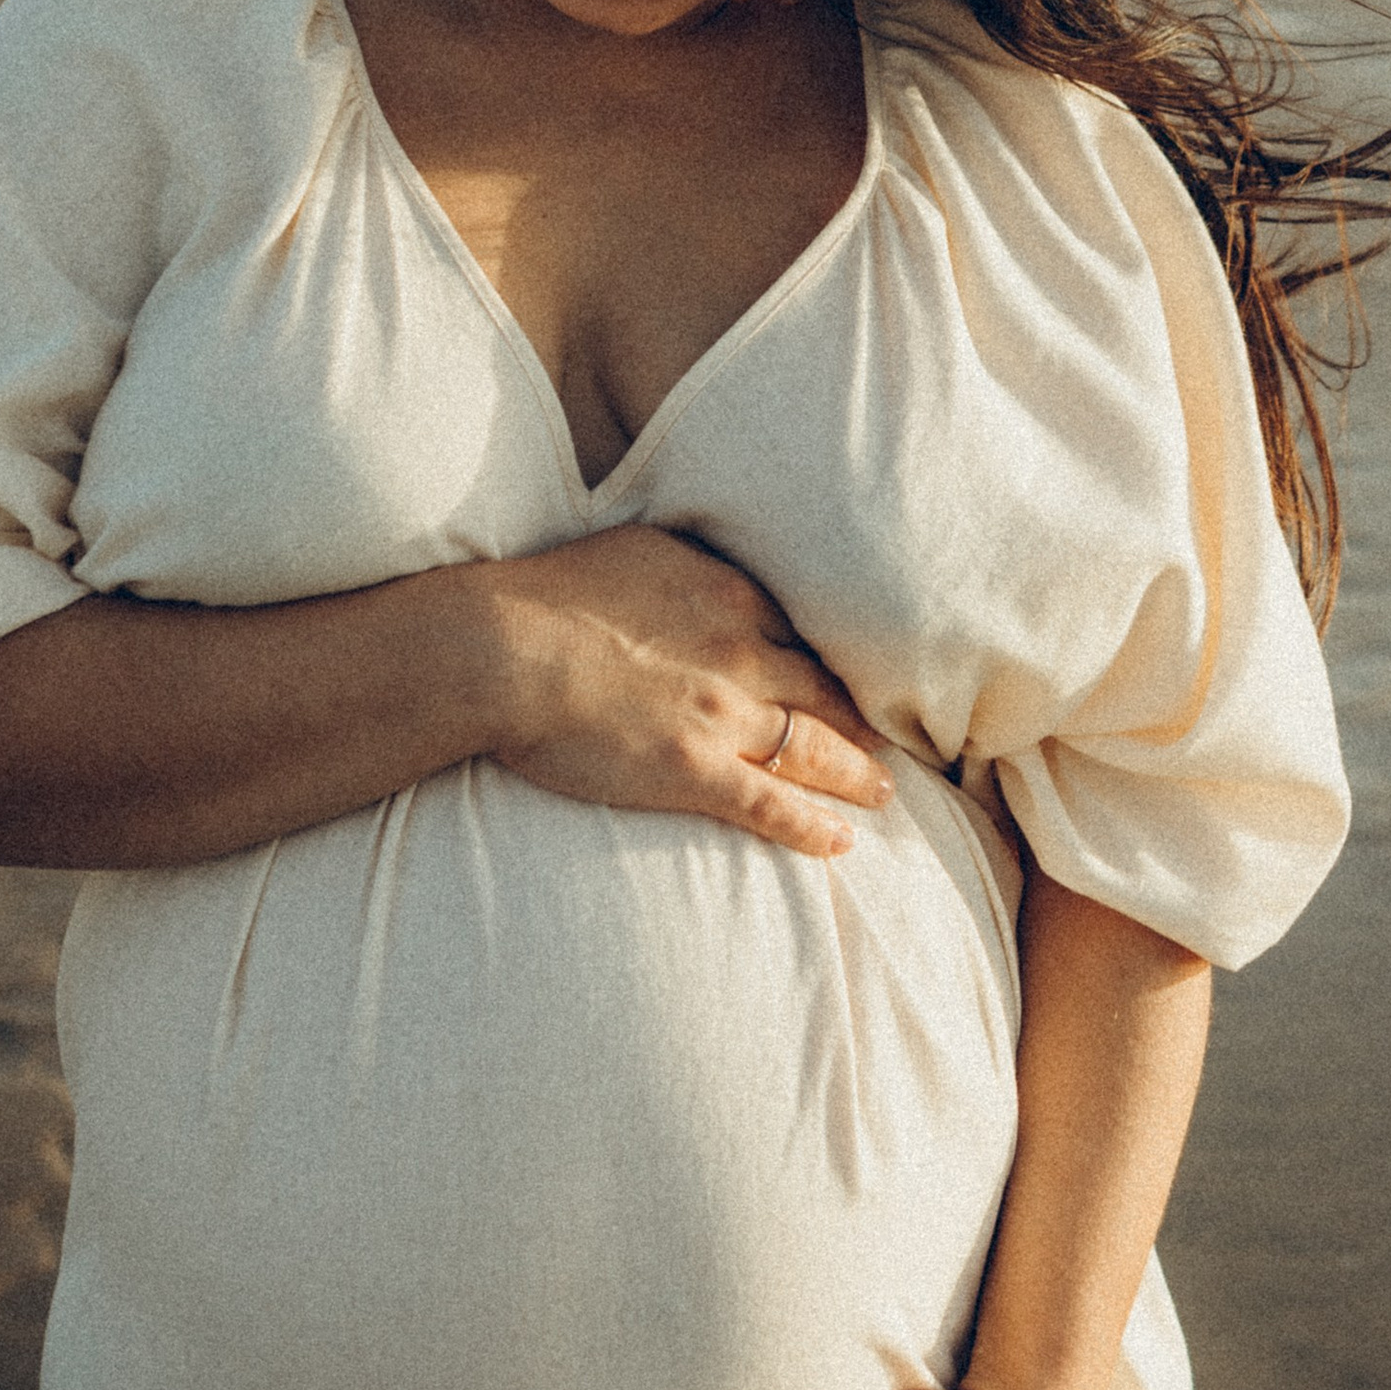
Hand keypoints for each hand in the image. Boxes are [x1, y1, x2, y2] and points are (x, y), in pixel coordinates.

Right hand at [480, 525, 893, 856]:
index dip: (831, 657)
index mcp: (729, 594)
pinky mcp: (695, 770)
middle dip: (861, 714)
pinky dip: (813, 826)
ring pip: (814, 746)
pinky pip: (772, 804)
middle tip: (889, 736)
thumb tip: (695, 569)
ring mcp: (723, 715)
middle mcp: (742, 652)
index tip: (849, 674)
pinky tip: (841, 842)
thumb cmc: (548, 594)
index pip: (802, 629)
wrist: (501, 646)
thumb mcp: (634, 548)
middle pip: (823, 687)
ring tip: (882, 791)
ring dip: (856, 772)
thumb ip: (682, 562)